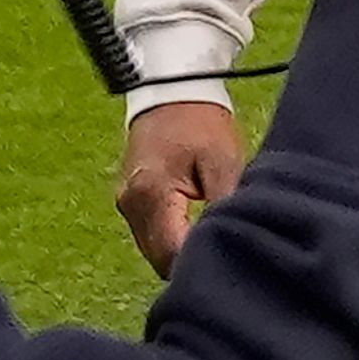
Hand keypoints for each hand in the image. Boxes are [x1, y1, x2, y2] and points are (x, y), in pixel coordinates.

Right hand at [115, 97, 241, 275]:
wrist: (173, 93)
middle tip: (230, 258)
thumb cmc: (202, 124)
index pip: (171, 255)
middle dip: (191, 264)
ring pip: (155, 250)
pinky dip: (174, 239)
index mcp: (150, 196)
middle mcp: (130, 207)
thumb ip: (225, 205)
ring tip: (218, 245)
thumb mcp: (224, 161)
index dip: (199, 266)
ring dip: (182, 253)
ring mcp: (127, 207)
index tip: (231, 266)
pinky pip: (153, 236)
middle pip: (160, 259)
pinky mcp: (131, 204)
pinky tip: (200, 233)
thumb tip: (231, 243)